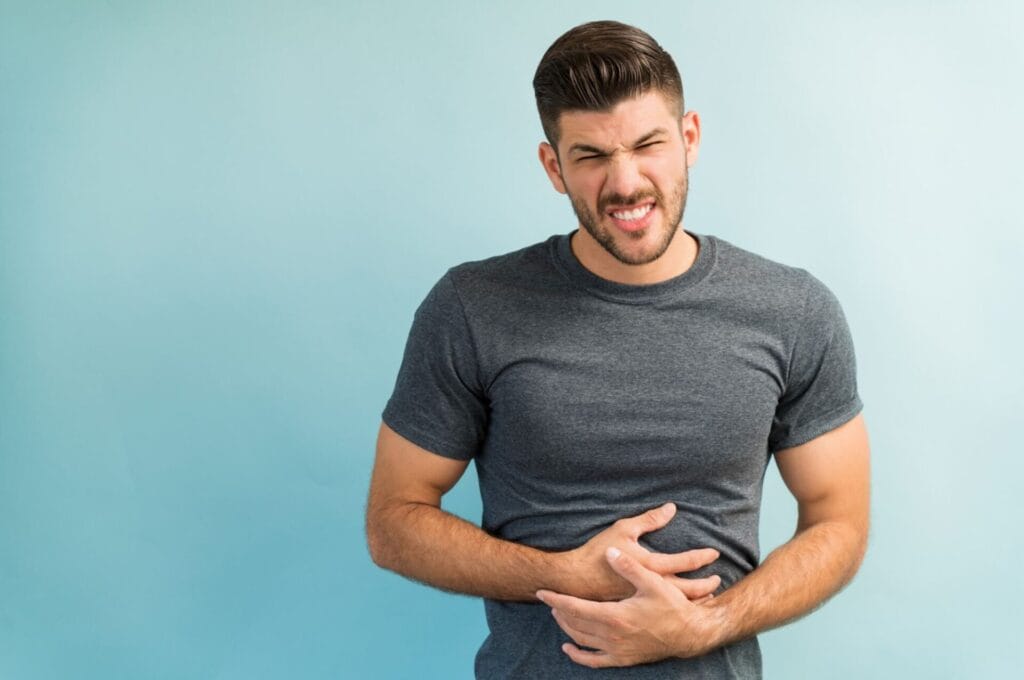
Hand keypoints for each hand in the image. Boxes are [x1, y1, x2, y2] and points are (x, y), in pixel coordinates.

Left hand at [537, 547, 723, 667]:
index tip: (542, 592)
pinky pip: (594, 661)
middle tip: (549, 599)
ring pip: (581, 640)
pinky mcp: (623, 659)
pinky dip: (578, 655)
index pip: (575, 608)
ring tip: (558, 613)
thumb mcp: (652, 581)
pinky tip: (569, 647)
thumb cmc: (672, 606)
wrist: (690, 634)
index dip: (556, 599)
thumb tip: (610, 553)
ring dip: (566, 627)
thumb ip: (629, 567)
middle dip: (559, 610)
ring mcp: (617, 650)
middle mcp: (612, 636)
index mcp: (615, 616)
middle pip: (574, 623)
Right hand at [563, 502, 719, 600]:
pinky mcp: (636, 607)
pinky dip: (677, 608)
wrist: (575, 580)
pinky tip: (682, 608)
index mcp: (650, 564)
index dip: (702, 557)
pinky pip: (663, 609)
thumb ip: (650, 519)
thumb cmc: (598, 552)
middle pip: (687, 588)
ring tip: (707, 597)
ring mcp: (644, 598)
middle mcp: (651, 584)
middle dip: (705, 585)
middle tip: (718, 580)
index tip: (714, 553)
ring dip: (694, 599)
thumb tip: (671, 508)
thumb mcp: (624, 529)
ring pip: (676, 602)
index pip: (685, 561)